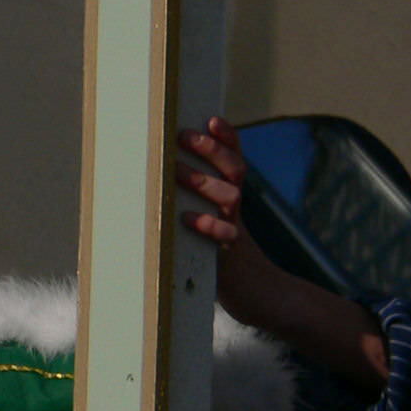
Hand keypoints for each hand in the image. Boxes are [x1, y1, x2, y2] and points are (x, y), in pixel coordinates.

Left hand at [176, 116, 281, 321]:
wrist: (256, 291)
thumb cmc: (220, 252)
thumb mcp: (209, 221)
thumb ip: (193, 201)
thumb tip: (154, 180)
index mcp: (231, 195)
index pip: (234, 158)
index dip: (227, 138)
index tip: (211, 119)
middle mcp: (236, 207)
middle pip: (234, 169)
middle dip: (212, 150)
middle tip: (184, 136)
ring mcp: (235, 229)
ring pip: (230, 197)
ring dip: (204, 183)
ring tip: (176, 171)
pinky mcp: (230, 256)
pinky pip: (225, 237)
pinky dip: (209, 227)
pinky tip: (188, 220)